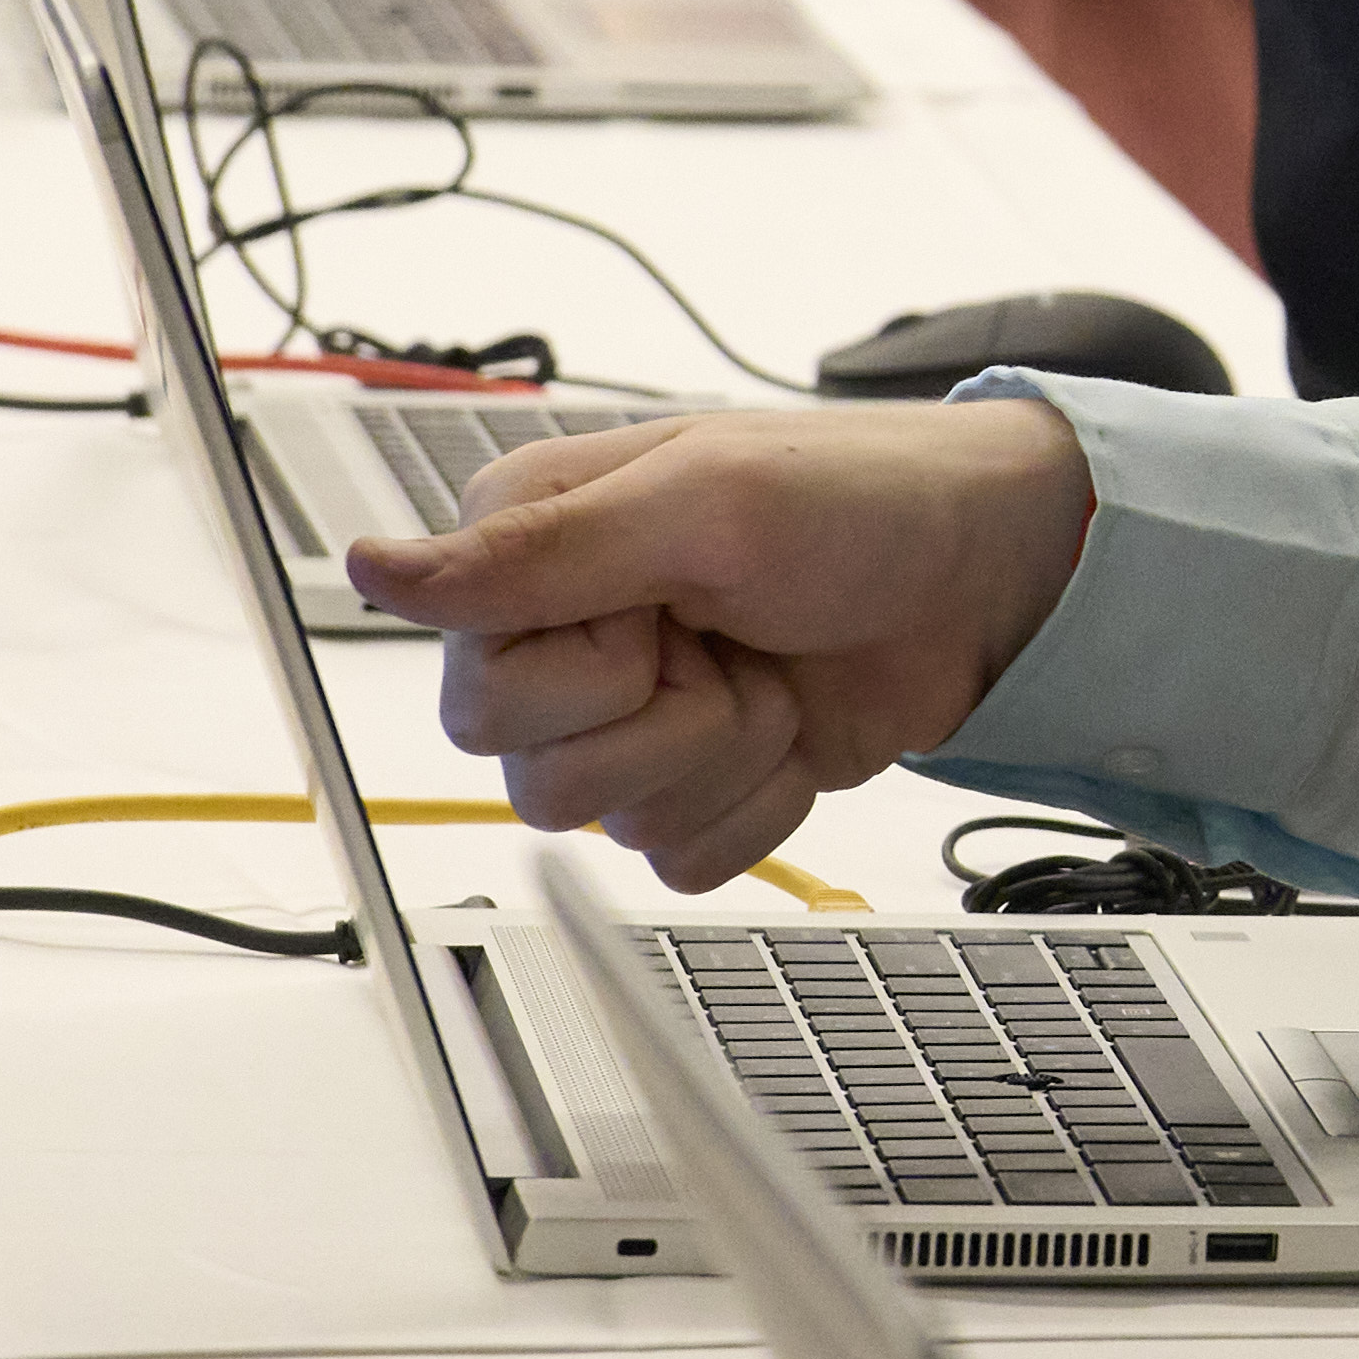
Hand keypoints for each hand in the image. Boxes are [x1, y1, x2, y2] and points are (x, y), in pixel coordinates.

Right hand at [342, 401, 1100, 891]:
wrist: (988, 576)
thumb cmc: (862, 500)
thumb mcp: (704, 503)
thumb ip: (535, 552)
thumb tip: (370, 568)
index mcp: (532, 550)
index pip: (477, 696)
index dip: (584, 678)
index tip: (660, 615)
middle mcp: (565, 637)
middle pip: (531, 777)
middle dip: (660, 725)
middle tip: (724, 641)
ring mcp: (633, 715)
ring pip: (610, 825)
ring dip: (719, 759)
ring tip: (768, 673)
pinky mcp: (699, 778)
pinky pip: (682, 858)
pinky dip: (758, 805)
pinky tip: (791, 726)